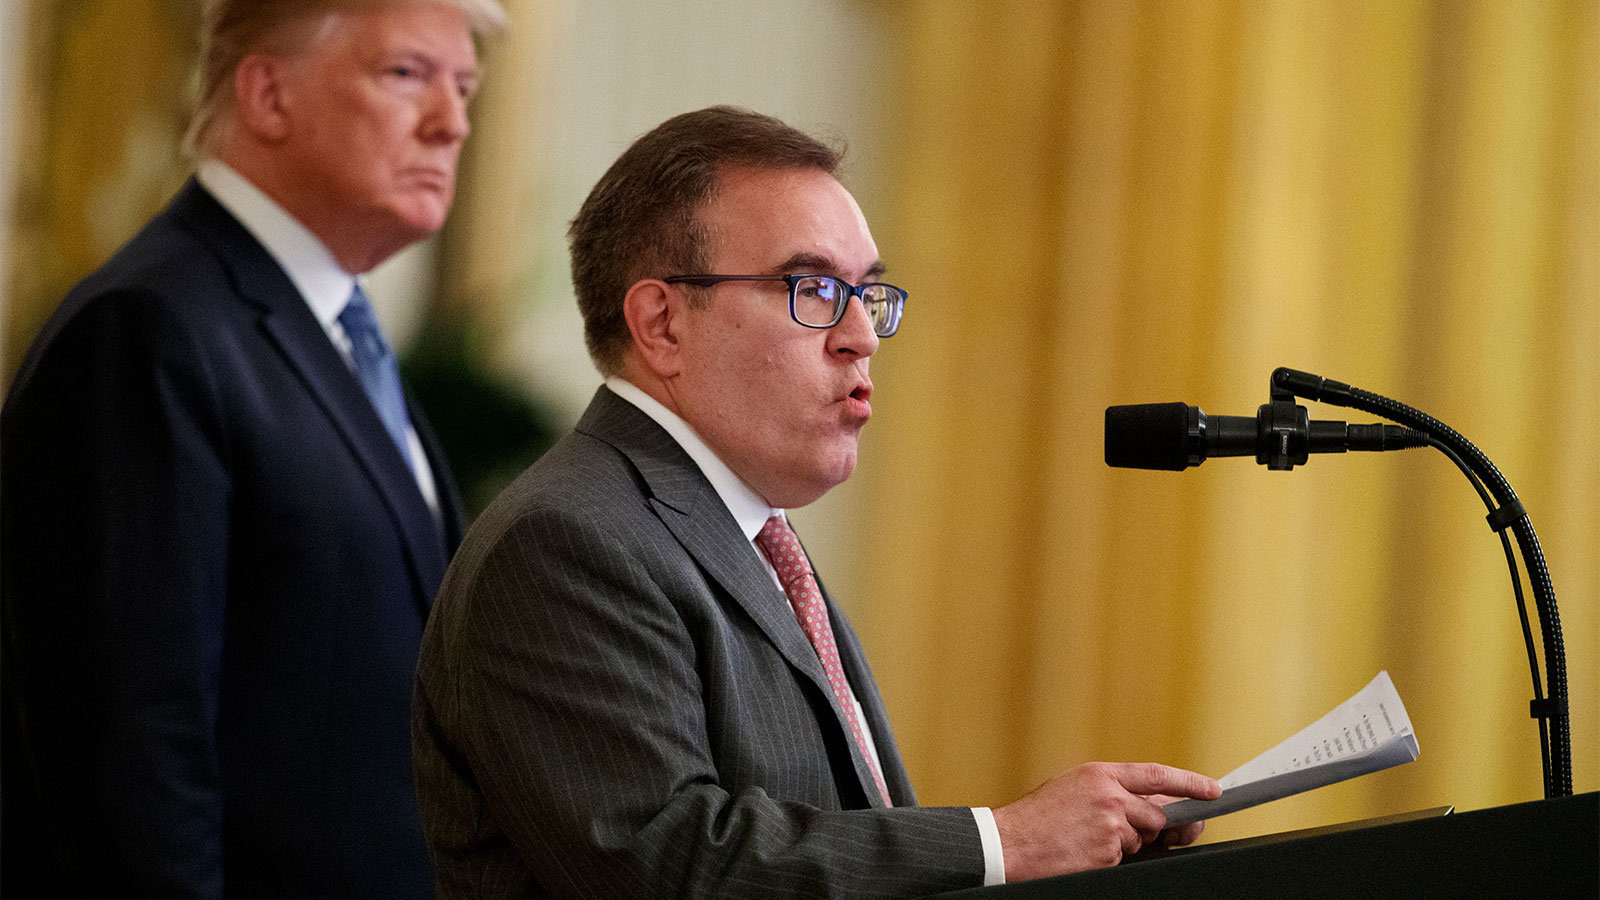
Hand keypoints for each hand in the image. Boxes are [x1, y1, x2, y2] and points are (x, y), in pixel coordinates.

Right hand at [991, 761, 1220, 880]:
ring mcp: (1110, 824)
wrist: (1009, 843)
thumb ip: (1112, 792)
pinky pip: (1123, 859)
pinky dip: (1108, 859)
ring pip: (1140, 839)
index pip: (1158, 775)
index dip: (1190, 783)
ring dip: (1122, 845)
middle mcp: (1109, 795)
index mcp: (1100, 774)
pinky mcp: (1107, 852)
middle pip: (1155, 814)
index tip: (1212, 791)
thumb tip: (1150, 806)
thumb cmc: (1037, 820)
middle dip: (1148, 828)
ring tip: (1085, 839)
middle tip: (1119, 832)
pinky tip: (1082, 852)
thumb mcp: (1073, 790)